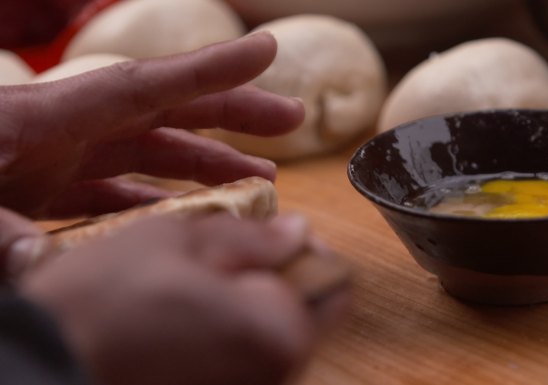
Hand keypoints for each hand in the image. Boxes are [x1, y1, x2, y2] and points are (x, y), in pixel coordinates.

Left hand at [0, 32, 303, 217]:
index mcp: (43, 119)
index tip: (267, 50)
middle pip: (166, 113)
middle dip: (234, 113)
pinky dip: (155, 197)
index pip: (143, 87)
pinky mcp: (44, 188)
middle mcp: (63, 131)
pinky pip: (115, 190)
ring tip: (259, 180)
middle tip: (292, 118)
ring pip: (150, 153)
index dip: (209, 69)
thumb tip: (39, 259)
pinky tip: (185, 212)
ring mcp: (56, 158)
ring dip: (208, 164)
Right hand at [19, 213, 348, 384]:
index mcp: (279, 332)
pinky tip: (184, 318)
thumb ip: (252, 236)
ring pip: (271, 335)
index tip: (274, 237)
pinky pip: (242, 358)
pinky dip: (226, 333)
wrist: (43, 368)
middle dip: (274, 279)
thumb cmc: (105, 303)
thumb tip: (297, 230)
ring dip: (247, 304)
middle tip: (225, 260)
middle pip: (304, 313)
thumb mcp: (180, 240)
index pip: (333, 283)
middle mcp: (275, 375)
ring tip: (194, 288)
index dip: (305, 251)